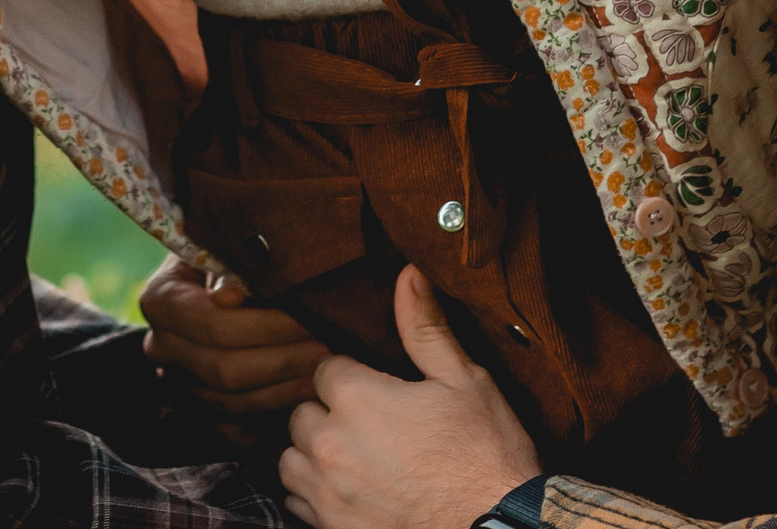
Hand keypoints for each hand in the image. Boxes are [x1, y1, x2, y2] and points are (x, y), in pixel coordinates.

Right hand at [140, 256, 330, 417]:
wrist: (210, 282)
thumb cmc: (227, 257)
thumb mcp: (226, 248)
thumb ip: (233, 267)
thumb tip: (230, 296)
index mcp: (160, 301)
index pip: (215, 324)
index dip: (268, 326)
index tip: (311, 320)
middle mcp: (161, 346)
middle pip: (224, 369)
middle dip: (282, 361)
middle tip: (328, 351)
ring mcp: (176, 381)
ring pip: (229, 404)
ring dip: (281, 392)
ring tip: (324, 375)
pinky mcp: (195, 407)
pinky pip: (232, 427)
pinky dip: (267, 419)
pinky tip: (303, 403)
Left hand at [280, 267, 539, 528]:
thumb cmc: (485, 455)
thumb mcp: (464, 380)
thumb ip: (425, 327)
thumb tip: (408, 273)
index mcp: (356, 399)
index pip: (325, 368)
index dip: (351, 374)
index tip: (376, 387)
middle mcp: (329, 446)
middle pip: (302, 414)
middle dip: (328, 413)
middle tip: (370, 423)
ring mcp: (326, 494)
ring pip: (291, 459)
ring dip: (314, 454)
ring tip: (354, 456)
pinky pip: (297, 503)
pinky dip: (315, 494)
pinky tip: (350, 491)